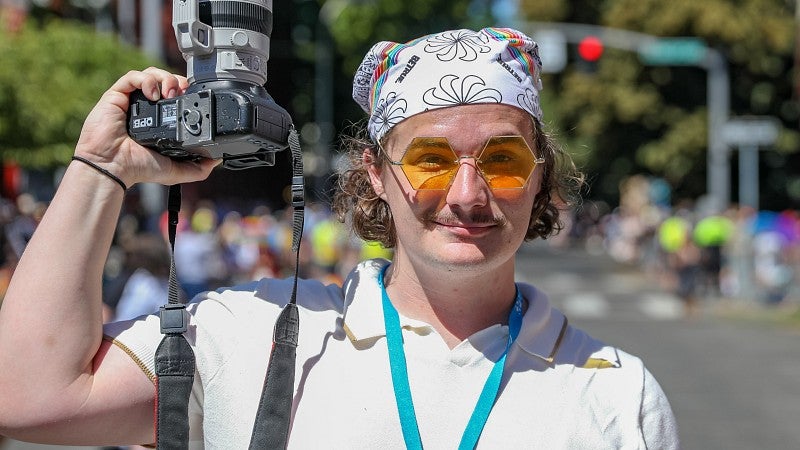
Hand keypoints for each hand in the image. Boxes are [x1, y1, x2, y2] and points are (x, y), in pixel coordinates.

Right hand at [74, 67, 219, 186]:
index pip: (176, 95)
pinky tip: (153, 94)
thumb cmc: (138, 168)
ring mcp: (131, 100)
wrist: (113, 167)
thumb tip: (217, 159)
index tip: (195, 98)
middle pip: (165, 80)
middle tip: (182, 93)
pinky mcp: (116, 95)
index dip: (187, 92)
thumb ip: (197, 167)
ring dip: (165, 78)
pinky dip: (146, 80)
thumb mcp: (175, 170)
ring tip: (169, 93)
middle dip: (177, 82)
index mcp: (160, 120)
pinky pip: (133, 76)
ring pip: (151, 74)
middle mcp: (146, 107)